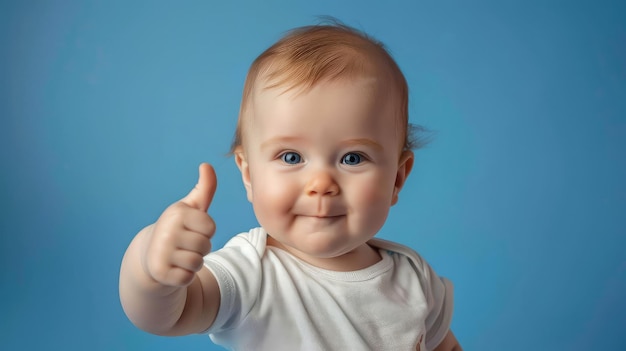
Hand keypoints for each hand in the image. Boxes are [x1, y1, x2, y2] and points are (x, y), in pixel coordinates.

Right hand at [143, 163, 216, 286]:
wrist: (149, 254)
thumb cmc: (178, 228)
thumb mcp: (191, 207)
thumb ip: (205, 188)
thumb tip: (207, 165)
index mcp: (177, 213)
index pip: (211, 227)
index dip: (206, 231)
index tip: (192, 229)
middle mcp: (167, 231)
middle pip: (205, 246)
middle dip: (200, 248)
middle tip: (184, 245)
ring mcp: (161, 252)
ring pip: (197, 263)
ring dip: (193, 263)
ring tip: (179, 256)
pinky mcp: (160, 273)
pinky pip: (188, 278)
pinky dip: (184, 276)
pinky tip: (173, 268)